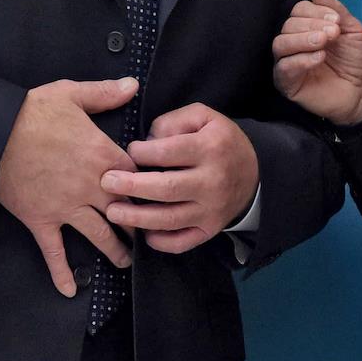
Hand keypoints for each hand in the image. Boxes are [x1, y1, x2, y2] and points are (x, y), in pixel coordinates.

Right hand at [0, 77, 138, 296]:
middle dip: (140, 223)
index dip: (149, 184)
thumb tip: (132, 85)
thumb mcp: (71, 94)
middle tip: (152, 235)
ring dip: (115, 249)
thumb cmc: (32, 112)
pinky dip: (61, 272)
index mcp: (102, 155)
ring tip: (127, 262)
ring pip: (99, 234)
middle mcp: (91, 185)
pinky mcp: (42, 220)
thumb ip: (105, 93)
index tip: (159, 192)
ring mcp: (67, 206)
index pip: (137, 175)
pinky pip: (54, 251)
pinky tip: (69, 290)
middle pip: (125, 210)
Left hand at [100, 104, 258, 253]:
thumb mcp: (203, 117)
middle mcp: (212, 181)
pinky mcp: (210, 230)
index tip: (128, 152)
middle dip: (132, 187)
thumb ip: (173, 121)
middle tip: (107, 183)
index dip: (143, 152)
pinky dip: (161, 243)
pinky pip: (183, 242)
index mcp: (211, 148)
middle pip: (167, 188)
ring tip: (113, 212)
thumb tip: (147, 141)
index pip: (170, 152)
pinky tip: (143, 234)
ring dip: (138, 218)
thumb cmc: (220, 142)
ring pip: (170, 219)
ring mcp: (212, 209)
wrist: (254, 174)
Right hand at [272, 0, 361, 124]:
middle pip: (288, 24)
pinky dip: (301, 60)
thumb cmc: (355, 59)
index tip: (335, 20)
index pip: (299, 10)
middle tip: (333, 33)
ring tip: (323, 42)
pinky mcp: (286, 82)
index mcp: (308, 26)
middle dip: (311, 25)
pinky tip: (319, 58)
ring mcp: (288, 61)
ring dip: (303, 39)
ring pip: (280, 43)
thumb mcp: (351, 29)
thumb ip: (335, 9)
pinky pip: (283, 67)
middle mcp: (294, 41)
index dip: (315, 11)